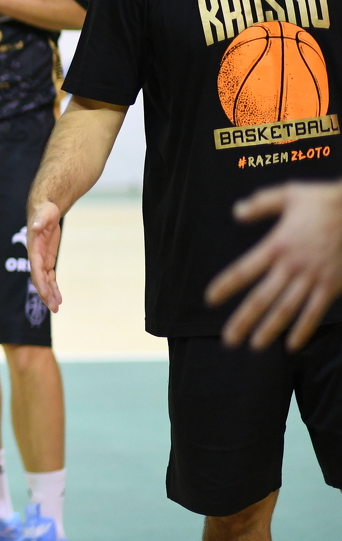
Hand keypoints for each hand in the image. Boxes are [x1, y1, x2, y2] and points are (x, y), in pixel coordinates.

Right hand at [27, 200, 64, 310]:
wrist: (45, 210)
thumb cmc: (44, 211)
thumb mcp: (44, 214)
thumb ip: (40, 221)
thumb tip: (35, 226)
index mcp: (34, 249)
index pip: (36, 269)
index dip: (40, 283)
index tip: (45, 295)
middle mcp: (36, 257)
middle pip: (39, 279)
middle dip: (45, 293)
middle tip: (54, 308)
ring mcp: (42, 259)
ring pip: (45, 280)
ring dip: (50, 293)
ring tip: (57, 307)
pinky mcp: (48, 259)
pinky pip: (50, 276)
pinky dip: (53, 286)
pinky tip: (58, 296)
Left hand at [206, 180, 341, 350]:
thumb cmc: (326, 201)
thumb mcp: (290, 194)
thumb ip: (261, 203)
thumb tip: (237, 211)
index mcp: (278, 245)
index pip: (244, 270)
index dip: (226, 286)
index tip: (210, 300)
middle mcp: (293, 265)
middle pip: (262, 298)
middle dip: (243, 320)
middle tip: (228, 339)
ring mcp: (314, 277)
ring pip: (287, 309)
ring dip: (269, 329)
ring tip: (254, 345)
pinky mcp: (332, 285)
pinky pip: (316, 311)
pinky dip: (304, 329)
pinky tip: (292, 345)